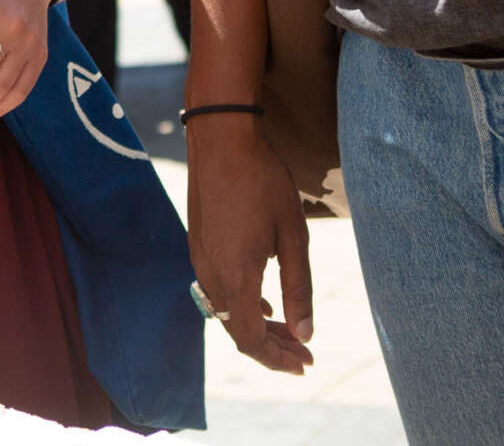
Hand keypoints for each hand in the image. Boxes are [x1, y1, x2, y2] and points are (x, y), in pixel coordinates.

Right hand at [186, 118, 314, 374]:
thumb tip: (304, 334)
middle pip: (236, 331)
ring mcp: (200, 259)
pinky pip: (217, 291)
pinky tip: (264, 301)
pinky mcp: (198, 245)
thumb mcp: (293, 236)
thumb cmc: (263, 181)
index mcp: (236, 276)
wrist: (221, 138)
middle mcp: (211, 274)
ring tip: (288, 331)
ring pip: (226, 312)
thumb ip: (298, 289)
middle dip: (271, 348)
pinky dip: (242, 305)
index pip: (250, 339)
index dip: (278, 359)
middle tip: (304, 355)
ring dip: (256, 327)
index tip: (305, 364)